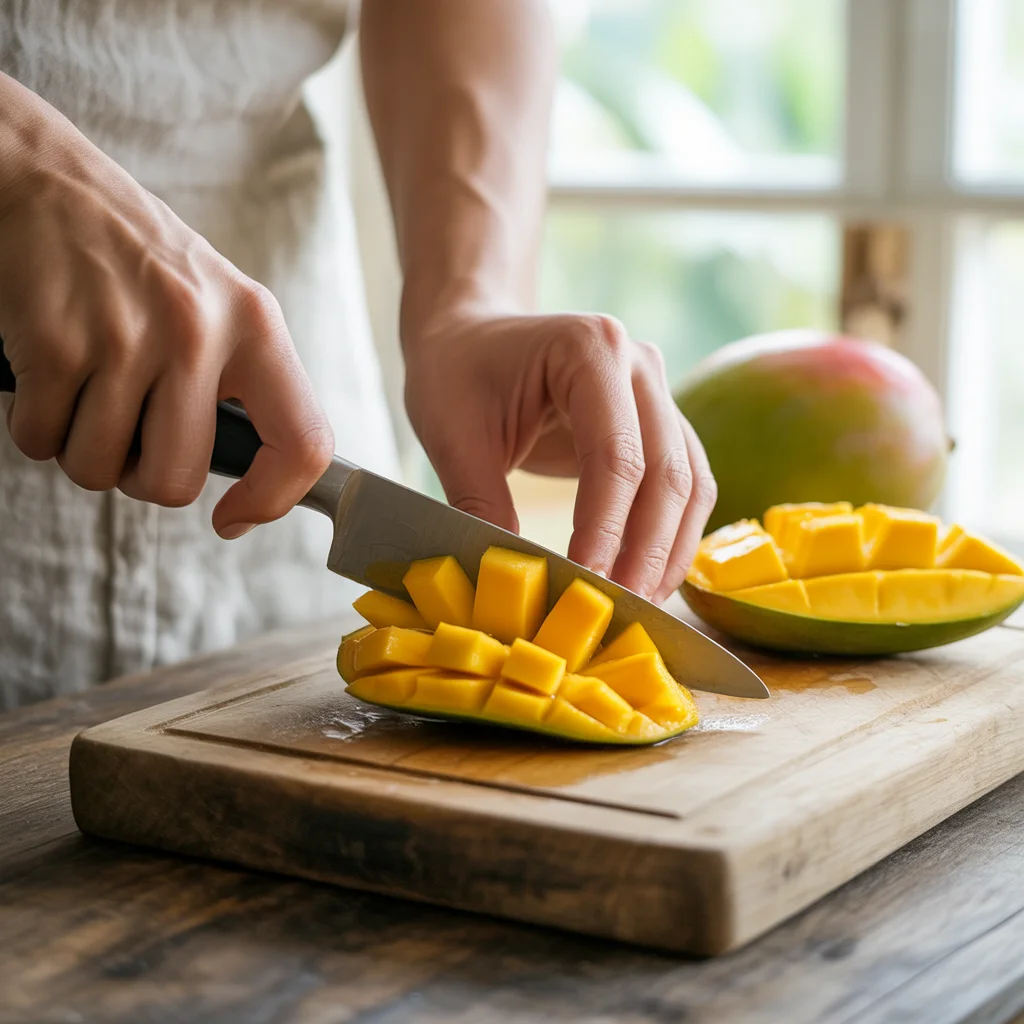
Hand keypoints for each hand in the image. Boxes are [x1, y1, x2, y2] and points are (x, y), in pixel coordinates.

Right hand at [0, 74, 332, 537]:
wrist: (45, 180)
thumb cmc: (137, 258)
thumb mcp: (219, 306)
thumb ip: (242, 384)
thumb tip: (258, 482)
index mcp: (256, 327)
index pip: (302, 442)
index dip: (273, 500)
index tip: (234, 516)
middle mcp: (200, 333)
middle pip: (175, 481)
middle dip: (141, 476)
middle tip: (128, 431)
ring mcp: (127, 339)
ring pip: (100, 470)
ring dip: (83, 449)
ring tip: (87, 389)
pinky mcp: (57, 345)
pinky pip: (41, 441)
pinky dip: (36, 425)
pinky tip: (48, 374)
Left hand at [404, 312, 716, 602]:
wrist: (472, 333)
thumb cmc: (456, 371)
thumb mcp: (451, 432)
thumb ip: (478, 501)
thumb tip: (509, 579)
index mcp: (590, 347)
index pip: (615, 454)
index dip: (605, 528)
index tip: (584, 581)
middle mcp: (639, 364)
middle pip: (666, 472)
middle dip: (646, 550)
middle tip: (618, 609)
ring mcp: (657, 391)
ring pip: (688, 483)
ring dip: (668, 550)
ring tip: (639, 606)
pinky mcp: (659, 422)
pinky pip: (684, 483)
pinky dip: (671, 534)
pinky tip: (648, 577)